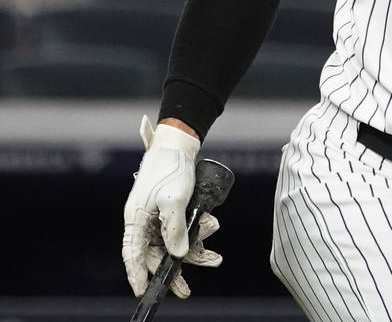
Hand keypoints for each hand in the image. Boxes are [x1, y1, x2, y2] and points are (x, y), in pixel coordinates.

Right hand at [122, 116, 220, 297]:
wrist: (180, 146)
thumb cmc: (171, 170)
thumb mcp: (174, 200)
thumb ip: (175, 228)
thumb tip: (178, 255)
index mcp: (136, 220)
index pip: (132, 254)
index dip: (136, 274)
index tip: (142, 292)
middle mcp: (146, 222)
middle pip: (156, 254)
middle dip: (173, 271)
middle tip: (185, 291)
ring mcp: (160, 218)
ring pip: (175, 244)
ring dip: (194, 250)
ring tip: (213, 257)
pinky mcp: (174, 212)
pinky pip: (186, 230)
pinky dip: (199, 233)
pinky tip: (211, 226)